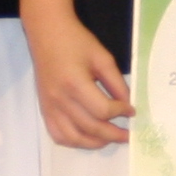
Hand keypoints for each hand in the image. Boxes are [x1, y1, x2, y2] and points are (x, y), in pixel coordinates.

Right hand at [26, 13, 131, 147]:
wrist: (47, 32)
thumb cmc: (76, 41)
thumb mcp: (102, 57)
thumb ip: (116, 83)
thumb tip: (128, 104)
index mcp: (75, 83)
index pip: (102, 110)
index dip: (120, 112)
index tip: (131, 110)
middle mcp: (60, 99)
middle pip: (90, 127)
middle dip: (113, 134)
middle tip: (128, 134)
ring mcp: (50, 106)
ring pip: (74, 137)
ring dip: (95, 143)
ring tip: (110, 138)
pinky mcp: (45, 109)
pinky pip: (58, 135)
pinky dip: (74, 141)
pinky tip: (88, 137)